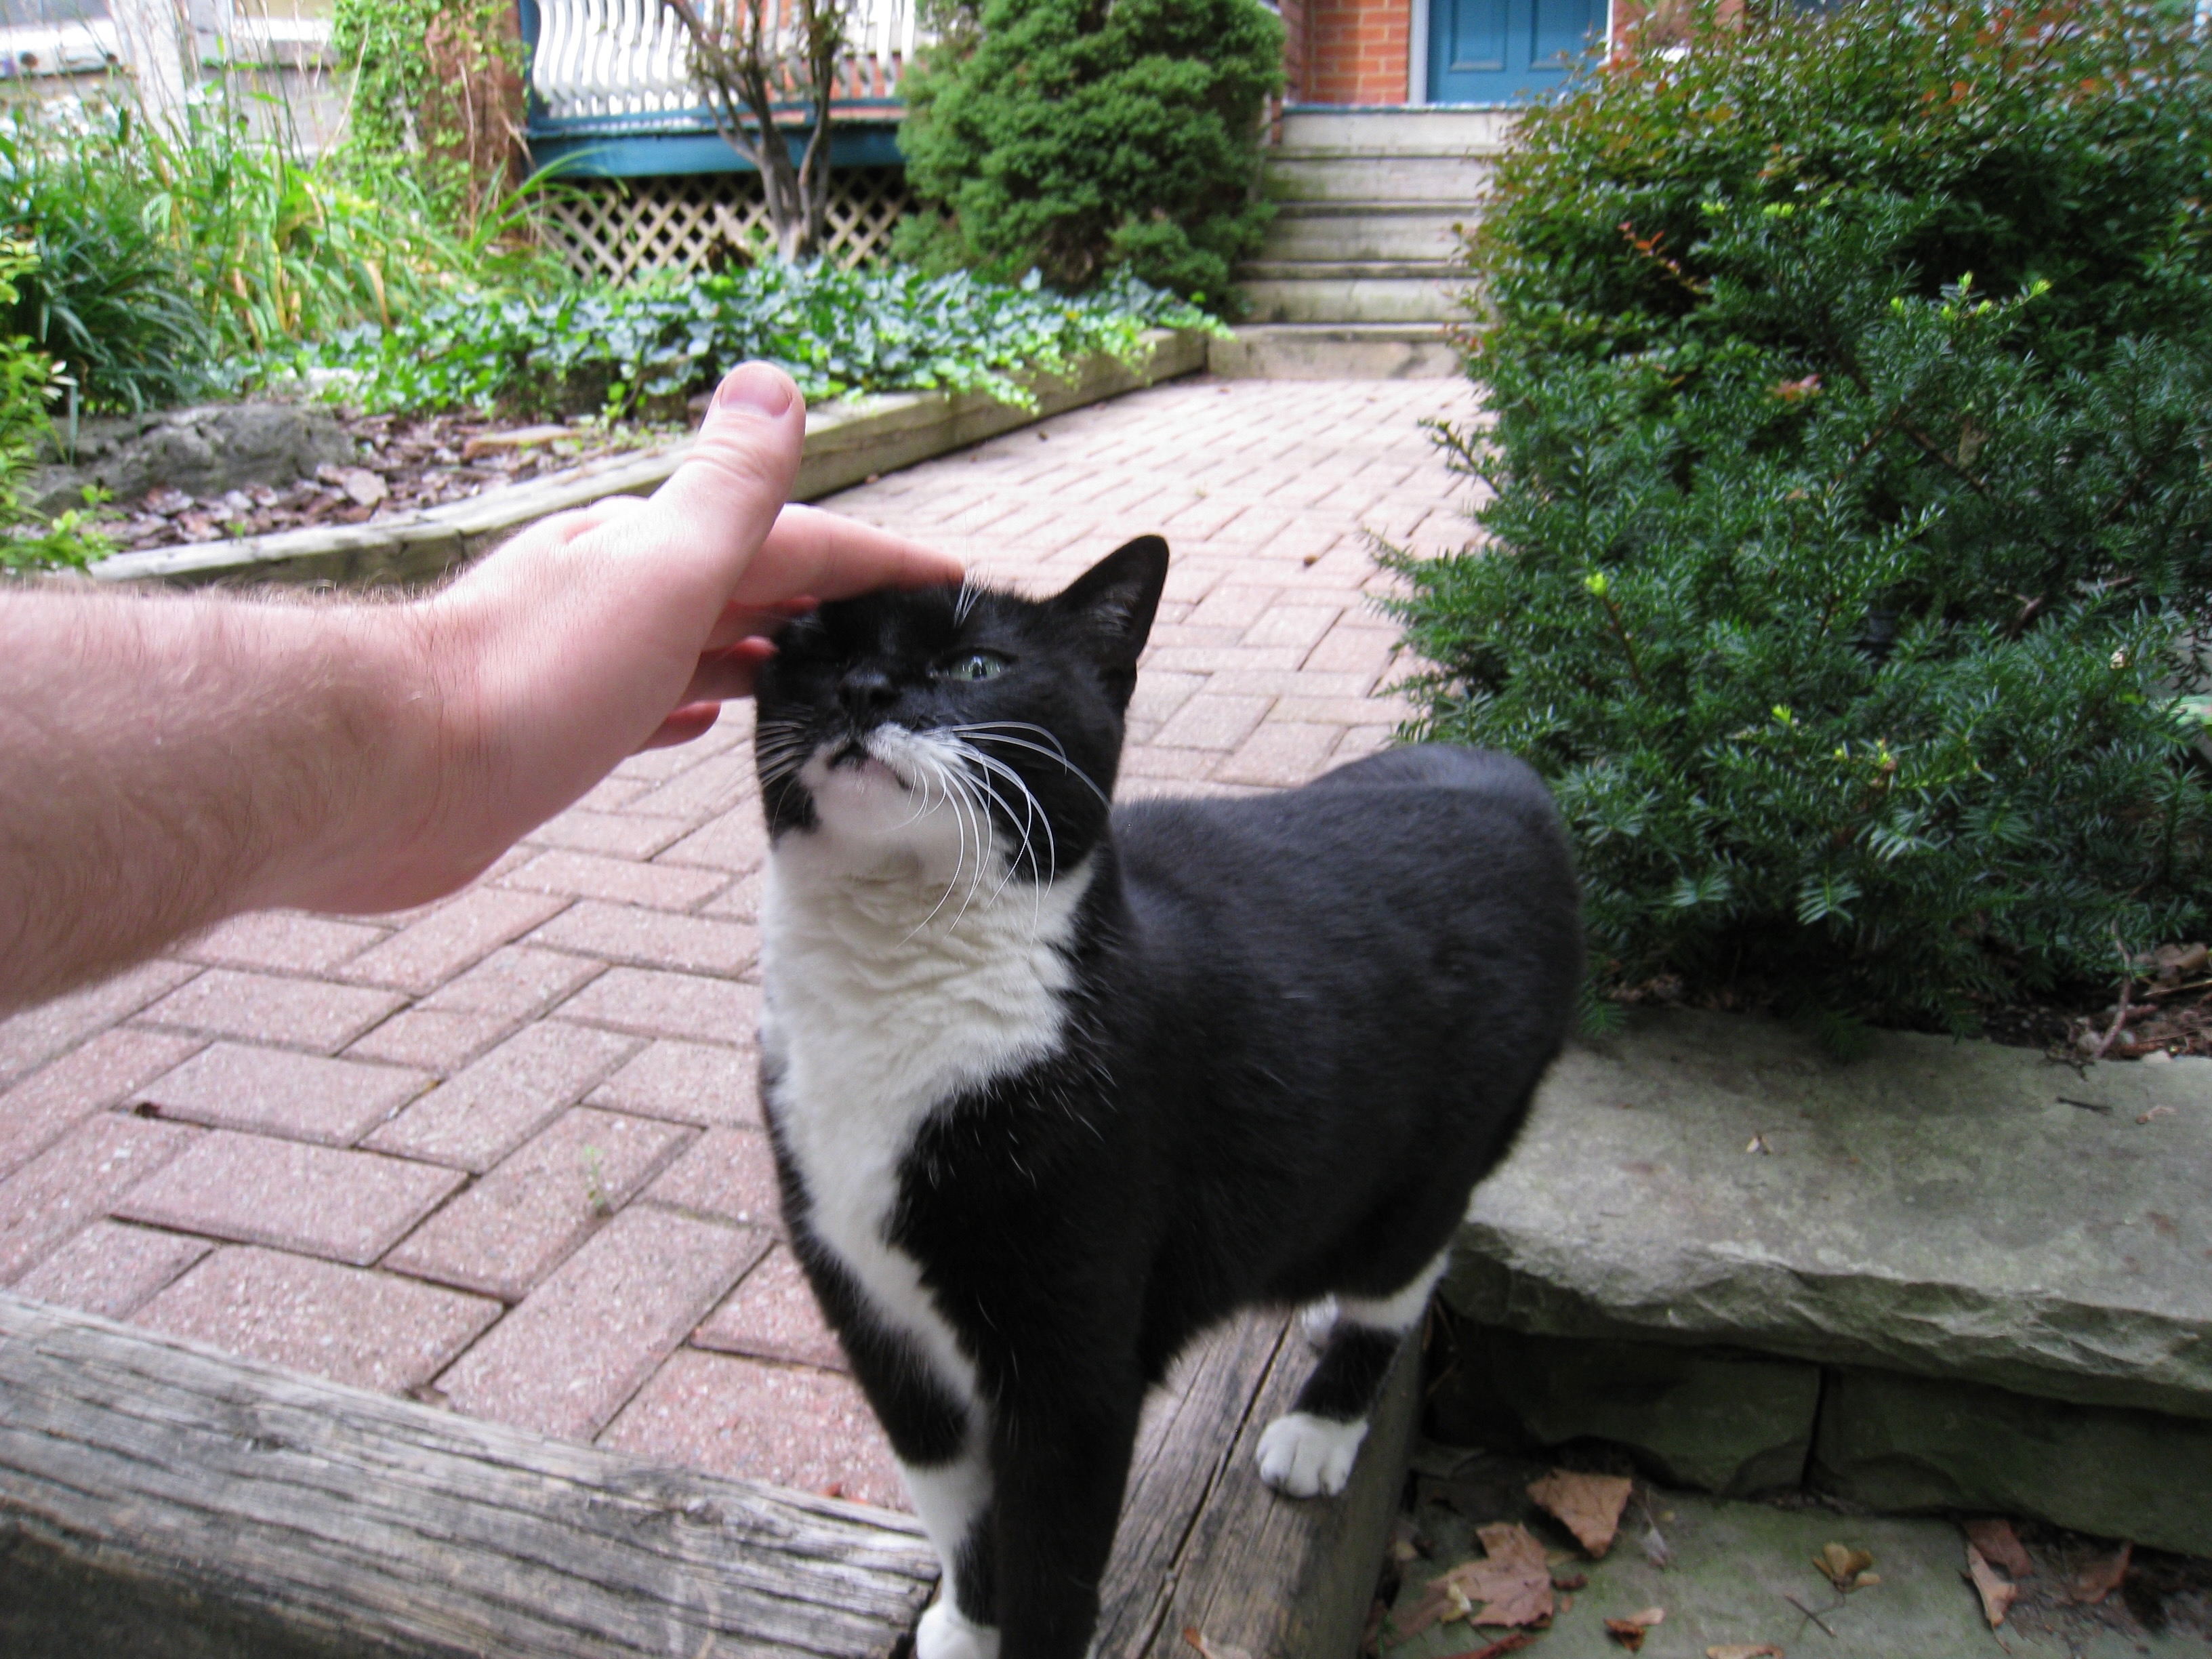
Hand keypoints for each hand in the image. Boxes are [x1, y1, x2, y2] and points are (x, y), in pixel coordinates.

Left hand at [287, 363, 959, 913]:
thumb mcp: (656, 566)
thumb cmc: (529, 675)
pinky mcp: (556, 726)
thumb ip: (725, 487)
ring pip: (701, 641)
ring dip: (766, 648)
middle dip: (826, 600)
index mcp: (655, 549)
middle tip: (902, 632)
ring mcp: (586, 657)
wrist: (390, 774)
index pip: (792, 539)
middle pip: (747, 585)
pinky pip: (648, 699)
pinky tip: (705, 717)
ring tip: (829, 675)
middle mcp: (621, 590)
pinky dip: (693, 698)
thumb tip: (772, 379)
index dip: (874, 557)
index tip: (945, 576)